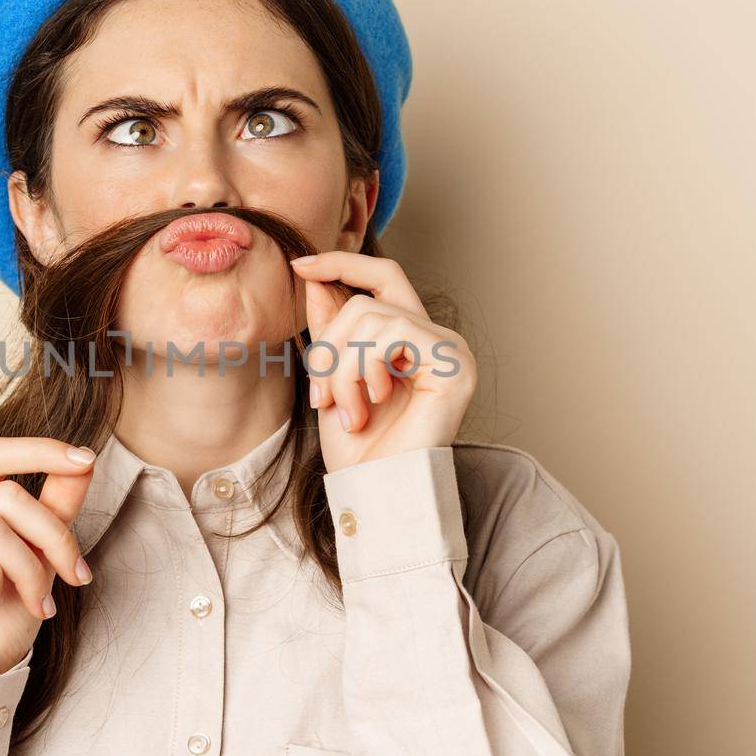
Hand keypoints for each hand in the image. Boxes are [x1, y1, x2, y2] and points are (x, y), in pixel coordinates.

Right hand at [0, 437, 96, 677]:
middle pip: (4, 495)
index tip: (86, 460)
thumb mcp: (41, 554)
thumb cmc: (3, 615)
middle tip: (74, 575)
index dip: (40, 450)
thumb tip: (84, 459)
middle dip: (52, 537)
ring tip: (36, 600)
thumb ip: (56, 506)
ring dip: (26, 568)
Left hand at [291, 252, 476, 472]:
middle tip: (320, 397)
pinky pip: (395, 333)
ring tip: (348, 412)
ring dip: (343, 368)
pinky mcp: (454, 365)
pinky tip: (373, 404)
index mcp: (411, 340)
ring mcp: (451, 350)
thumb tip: (316, 277)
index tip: (300, 266)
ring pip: (373, 317)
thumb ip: (330, 329)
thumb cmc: (360, 449)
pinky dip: (367, 368)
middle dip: (329, 346)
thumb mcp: (332, 379)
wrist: (377, 491)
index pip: (383, 278)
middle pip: (367, 300)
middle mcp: (437, 339)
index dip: (343, 264)